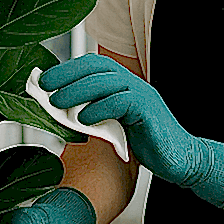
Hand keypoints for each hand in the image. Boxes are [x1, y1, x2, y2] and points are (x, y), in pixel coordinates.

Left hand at [39, 54, 223, 207]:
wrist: (180, 159)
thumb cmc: (146, 143)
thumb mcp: (115, 124)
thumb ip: (94, 112)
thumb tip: (59, 110)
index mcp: (125, 83)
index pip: (94, 64)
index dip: (67, 68)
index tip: (43, 79)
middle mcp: (134, 83)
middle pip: (97, 68)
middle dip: (67, 75)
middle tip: (43, 87)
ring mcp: (143, 95)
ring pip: (106, 82)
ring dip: (77, 91)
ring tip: (56, 103)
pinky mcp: (149, 112)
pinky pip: (122, 102)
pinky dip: (100, 109)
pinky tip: (84, 120)